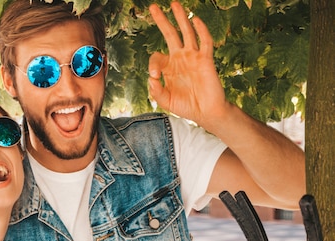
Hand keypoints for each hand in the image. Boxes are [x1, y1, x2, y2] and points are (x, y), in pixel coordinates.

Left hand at [148, 2, 229, 128]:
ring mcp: (193, 57)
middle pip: (170, 34)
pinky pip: (204, 42)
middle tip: (153, 7)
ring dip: (181, 18)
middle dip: (162, 21)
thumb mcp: (166, 101)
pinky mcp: (206, 60)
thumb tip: (152, 77)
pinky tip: (195, 19)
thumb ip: (156, 91)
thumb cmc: (186, 106)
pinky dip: (201, 30)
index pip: (156, 57)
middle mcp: (180, 59)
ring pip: (187, 32)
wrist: (205, 112)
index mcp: (169, 68)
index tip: (156, 76)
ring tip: (174, 4)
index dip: (153, 64)